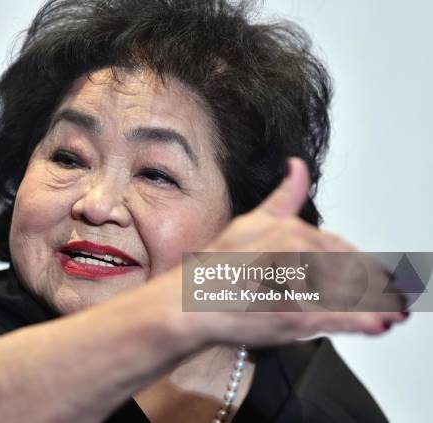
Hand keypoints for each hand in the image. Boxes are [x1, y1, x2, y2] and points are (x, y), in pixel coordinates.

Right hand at [181, 157, 407, 346]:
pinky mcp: (300, 314)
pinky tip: (381, 324)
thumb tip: (298, 167)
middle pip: (351, 270)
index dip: (361, 264)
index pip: (339, 246)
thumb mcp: (247, 224)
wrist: (190, 304)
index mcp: (291, 229)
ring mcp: (301, 282)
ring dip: (378, 304)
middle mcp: (301, 250)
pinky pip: (344, 317)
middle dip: (374, 284)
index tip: (376, 277)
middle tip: (393, 299)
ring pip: (352, 293)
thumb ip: (281, 199)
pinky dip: (366, 321)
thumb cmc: (212, 270)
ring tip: (390, 316)